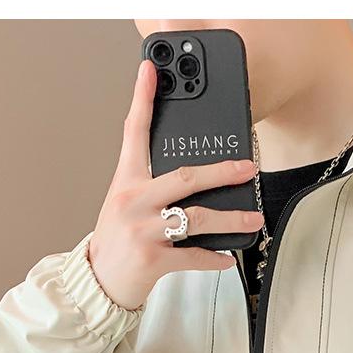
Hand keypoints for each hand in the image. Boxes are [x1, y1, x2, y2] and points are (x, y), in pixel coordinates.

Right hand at [87, 59, 264, 310]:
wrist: (99, 281)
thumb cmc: (117, 240)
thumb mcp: (125, 204)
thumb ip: (151, 186)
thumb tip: (191, 175)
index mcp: (126, 182)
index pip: (134, 133)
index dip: (142, 99)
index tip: (151, 71)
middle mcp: (134, 202)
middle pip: (184, 177)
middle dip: (221, 172)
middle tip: (248, 168)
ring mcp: (143, 230)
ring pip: (197, 218)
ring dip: (231, 219)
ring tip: (253, 219)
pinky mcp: (154, 259)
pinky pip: (194, 256)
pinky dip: (214, 258)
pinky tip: (228, 257)